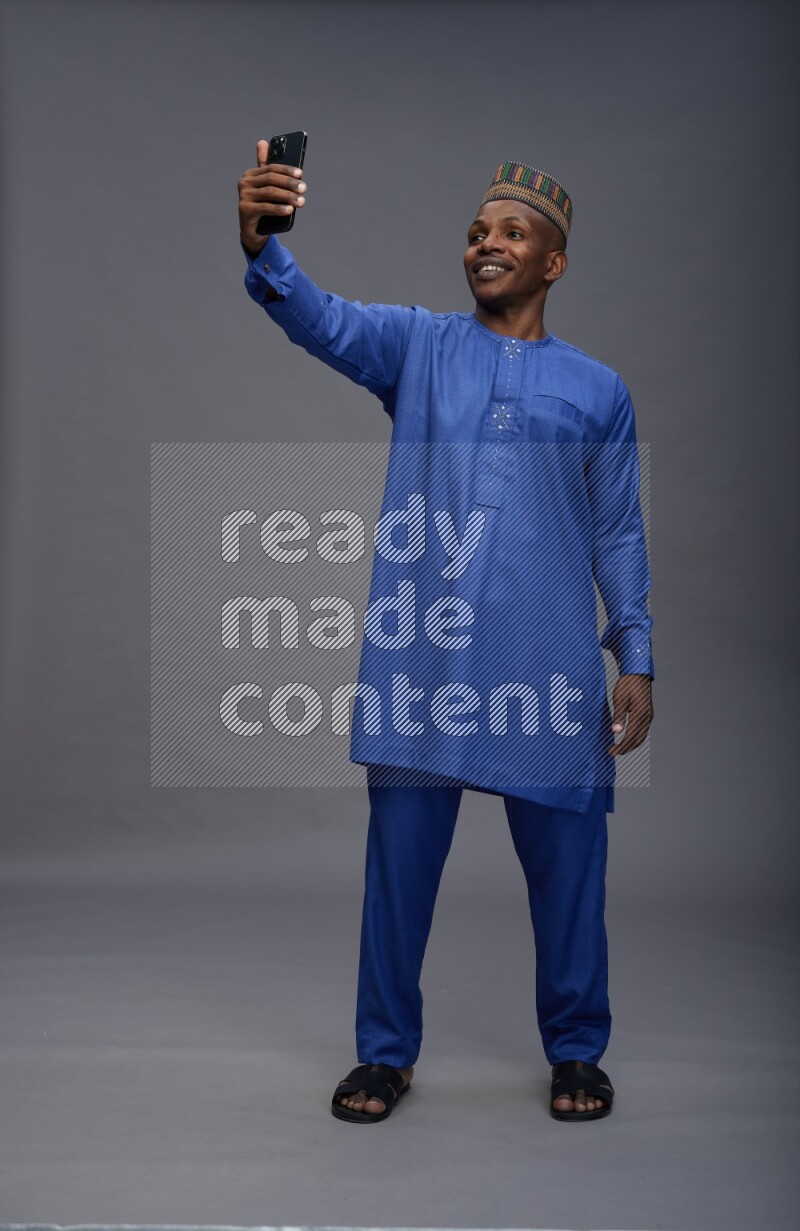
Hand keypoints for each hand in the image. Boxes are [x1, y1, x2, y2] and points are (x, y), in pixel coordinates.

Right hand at [237, 138, 307, 257]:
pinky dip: (279, 208)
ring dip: (288, 196)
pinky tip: (290, 210)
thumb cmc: (263, 206)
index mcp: (251, 174)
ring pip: (270, 193)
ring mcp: (243, 196)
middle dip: (290, 183)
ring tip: (301, 201)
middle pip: (271, 179)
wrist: (253, 231)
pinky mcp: (245, 210)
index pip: (271, 168)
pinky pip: (266, 207)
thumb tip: (262, 142)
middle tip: (304, 189)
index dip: (286, 170)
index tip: (300, 174)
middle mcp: (244, 183)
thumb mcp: (266, 188)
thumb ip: (266, 168)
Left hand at [607, 673, 653, 755]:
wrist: (637, 672)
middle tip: (613, 752)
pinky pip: (643, 730)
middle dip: (626, 748)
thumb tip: (616, 731)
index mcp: (640, 715)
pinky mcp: (648, 713)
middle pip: (638, 739)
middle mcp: (647, 717)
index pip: (630, 737)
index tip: (611, 751)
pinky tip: (627, 736)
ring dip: (631, 744)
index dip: (621, 746)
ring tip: (619, 747)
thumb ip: (619, 716)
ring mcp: (649, 716)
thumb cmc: (627, 684)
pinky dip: (635, 737)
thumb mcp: (620, 699)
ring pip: (641, 736)